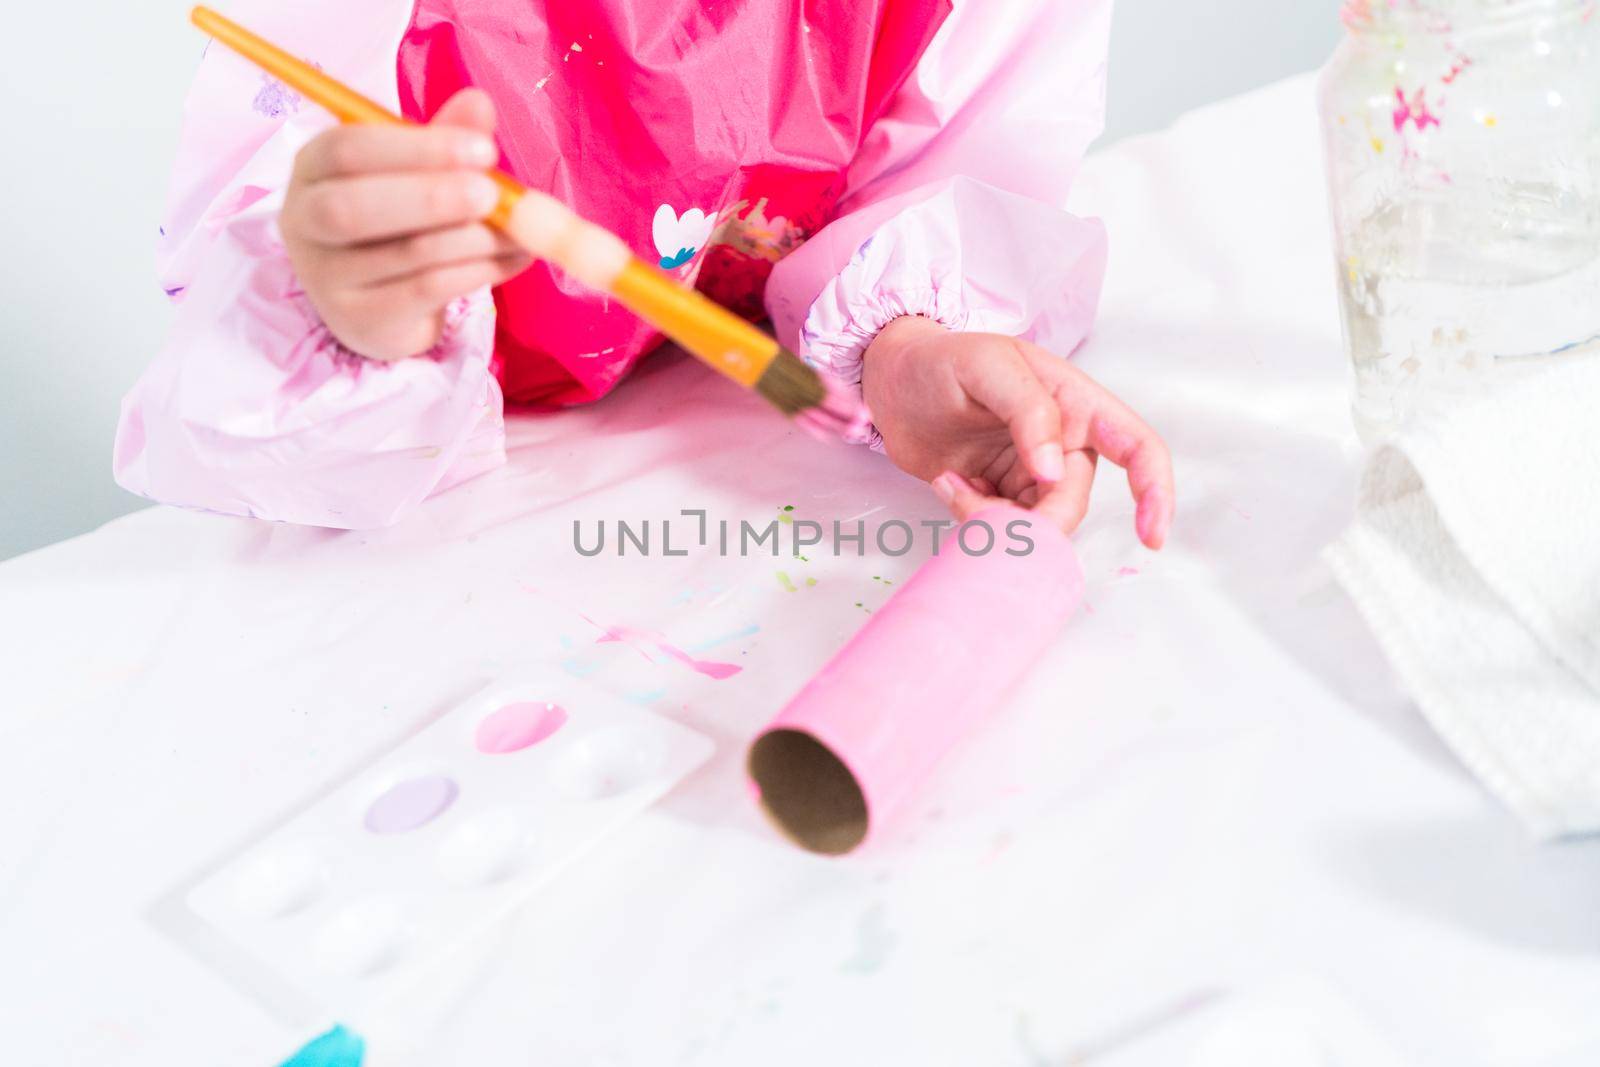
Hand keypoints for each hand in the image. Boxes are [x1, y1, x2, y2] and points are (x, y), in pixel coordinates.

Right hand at [281, 89, 531, 360]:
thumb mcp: (417, 172)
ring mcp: (326, 277)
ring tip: (519, 231)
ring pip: (404, 254)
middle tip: (491, 195)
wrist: (382, 307)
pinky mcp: (359, 319)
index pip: (347, 149)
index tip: (483, 150)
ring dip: (473, 239)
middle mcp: (305, 221)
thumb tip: (479, 102)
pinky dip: (478, 272)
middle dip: (431, 197)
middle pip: (353, 207)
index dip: (417, 148)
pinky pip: (425, 291)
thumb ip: (444, 138)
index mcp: (314, 168)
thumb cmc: (397, 222)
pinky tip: (512, 259)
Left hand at [862, 315, 1174, 547]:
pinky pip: (1003, 529)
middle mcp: (1063, 443)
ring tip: (951, 484)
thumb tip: (1054, 471)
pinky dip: (974, 520)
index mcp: (1076, 404)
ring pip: (1037, 526)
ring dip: (994, 520)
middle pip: (1072, 503)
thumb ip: (1029, 410)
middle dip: (1030, 518)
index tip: (1150, 536)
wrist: (890, 383)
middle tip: (973, 497)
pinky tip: (947, 485)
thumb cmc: (941, 359)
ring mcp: (1031, 474)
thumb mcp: (986, 365)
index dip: (1155, 493)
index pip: (1138, 448)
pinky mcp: (999, 495)